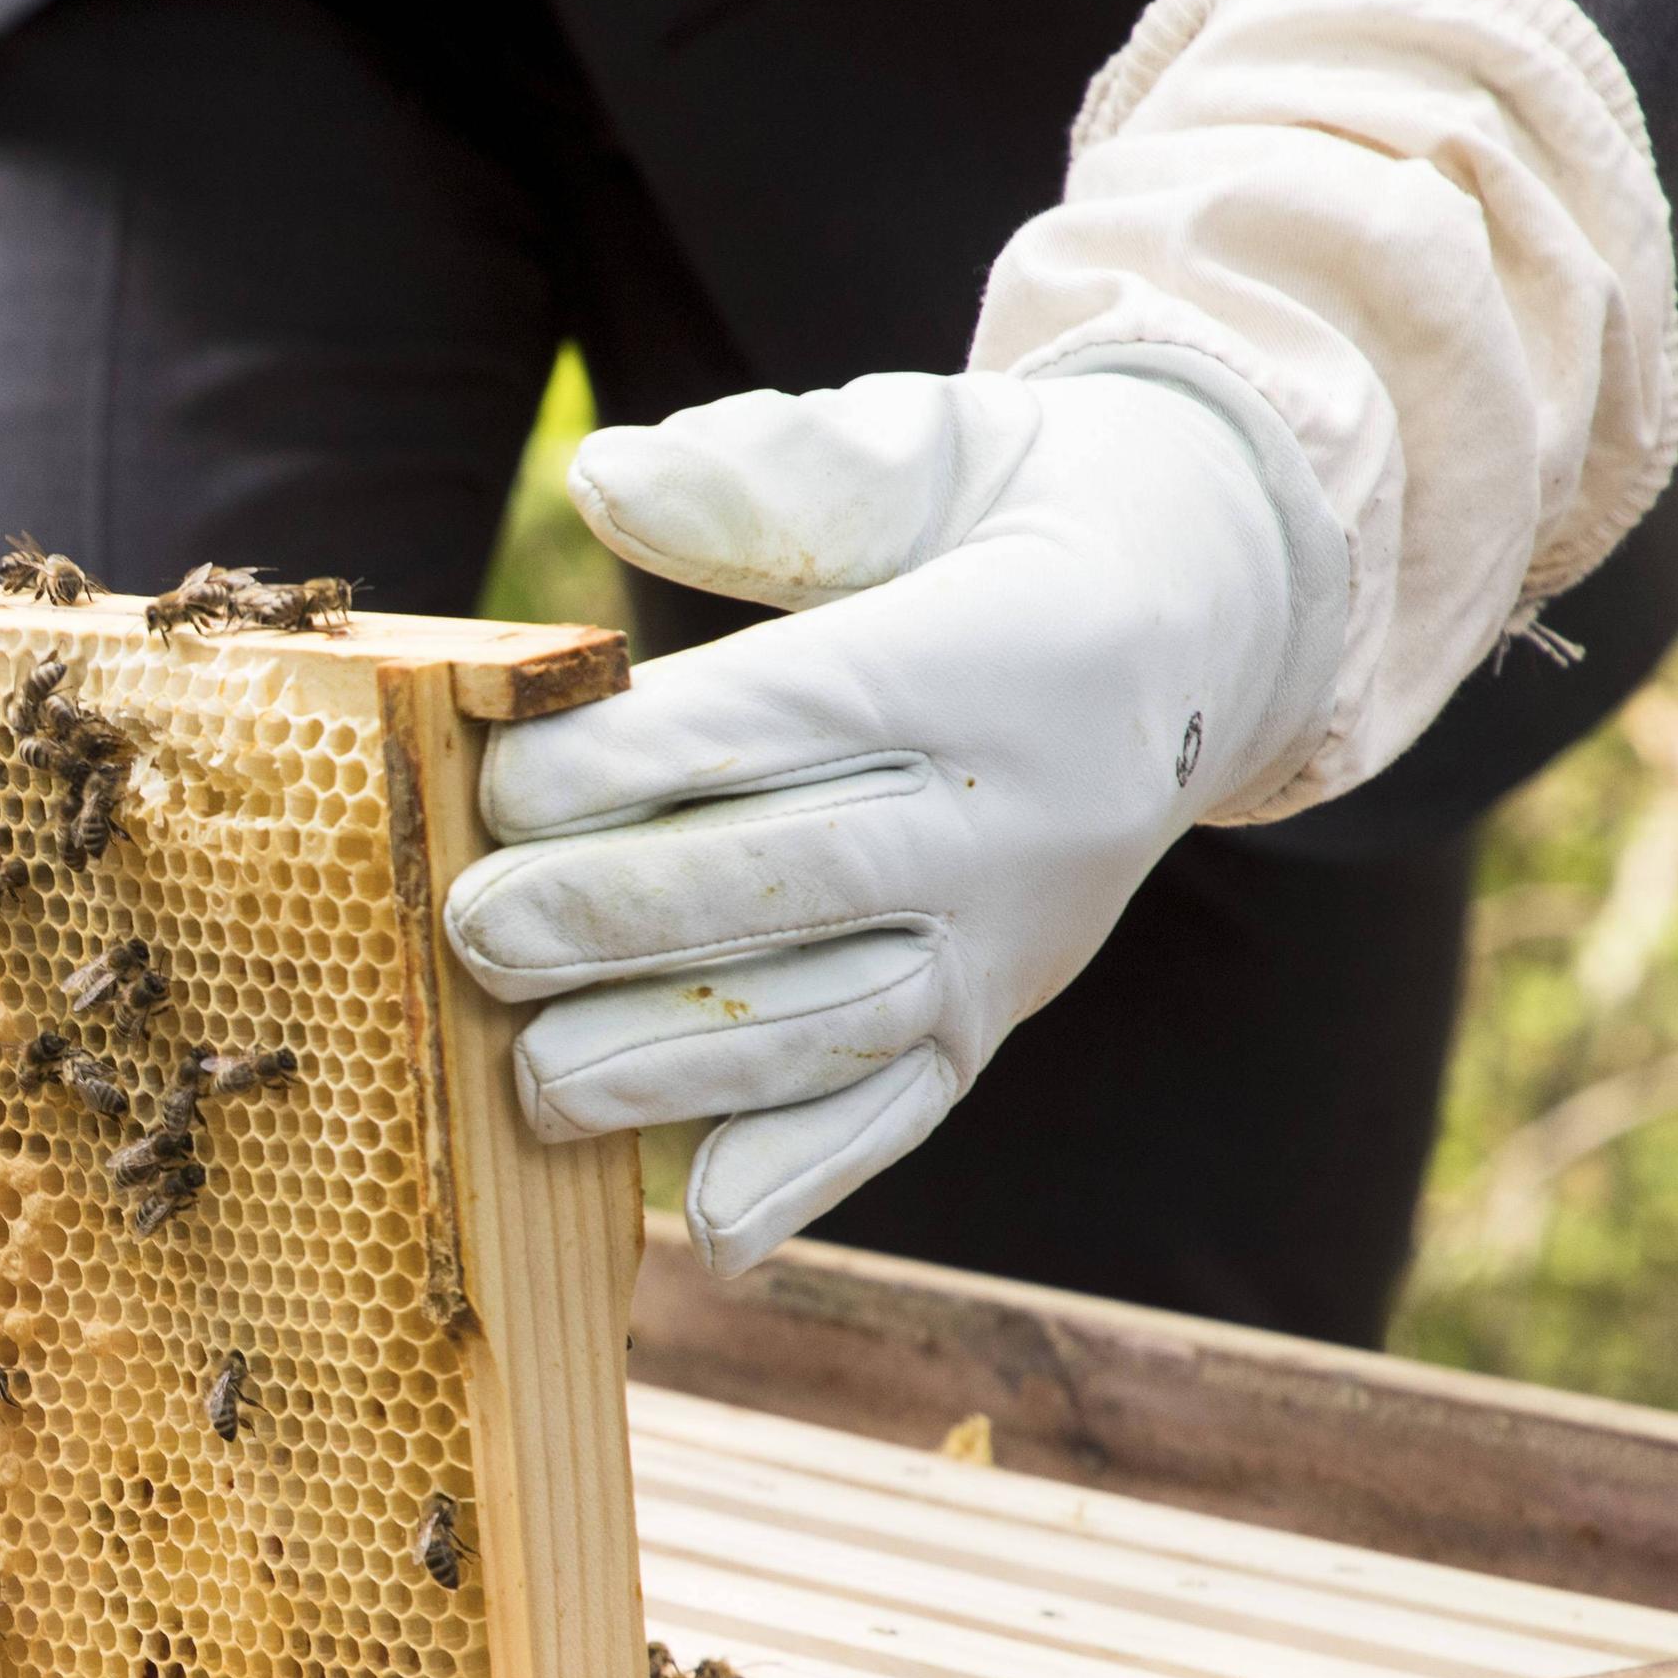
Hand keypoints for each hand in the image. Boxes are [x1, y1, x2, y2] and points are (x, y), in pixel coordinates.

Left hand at [440, 366, 1344, 1273]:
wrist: (1202, 607)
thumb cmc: (1001, 514)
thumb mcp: (915, 449)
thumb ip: (762, 474)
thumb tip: (604, 477)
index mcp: (977, 660)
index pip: (780, 721)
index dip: (630, 761)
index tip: (499, 782)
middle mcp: (1011, 814)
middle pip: (795, 882)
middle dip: (621, 918)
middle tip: (474, 933)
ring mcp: (1012, 934)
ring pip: (835, 1020)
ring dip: (676, 1067)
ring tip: (530, 1083)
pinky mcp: (1001, 1014)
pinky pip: (904, 1110)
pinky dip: (804, 1175)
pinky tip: (703, 1228)